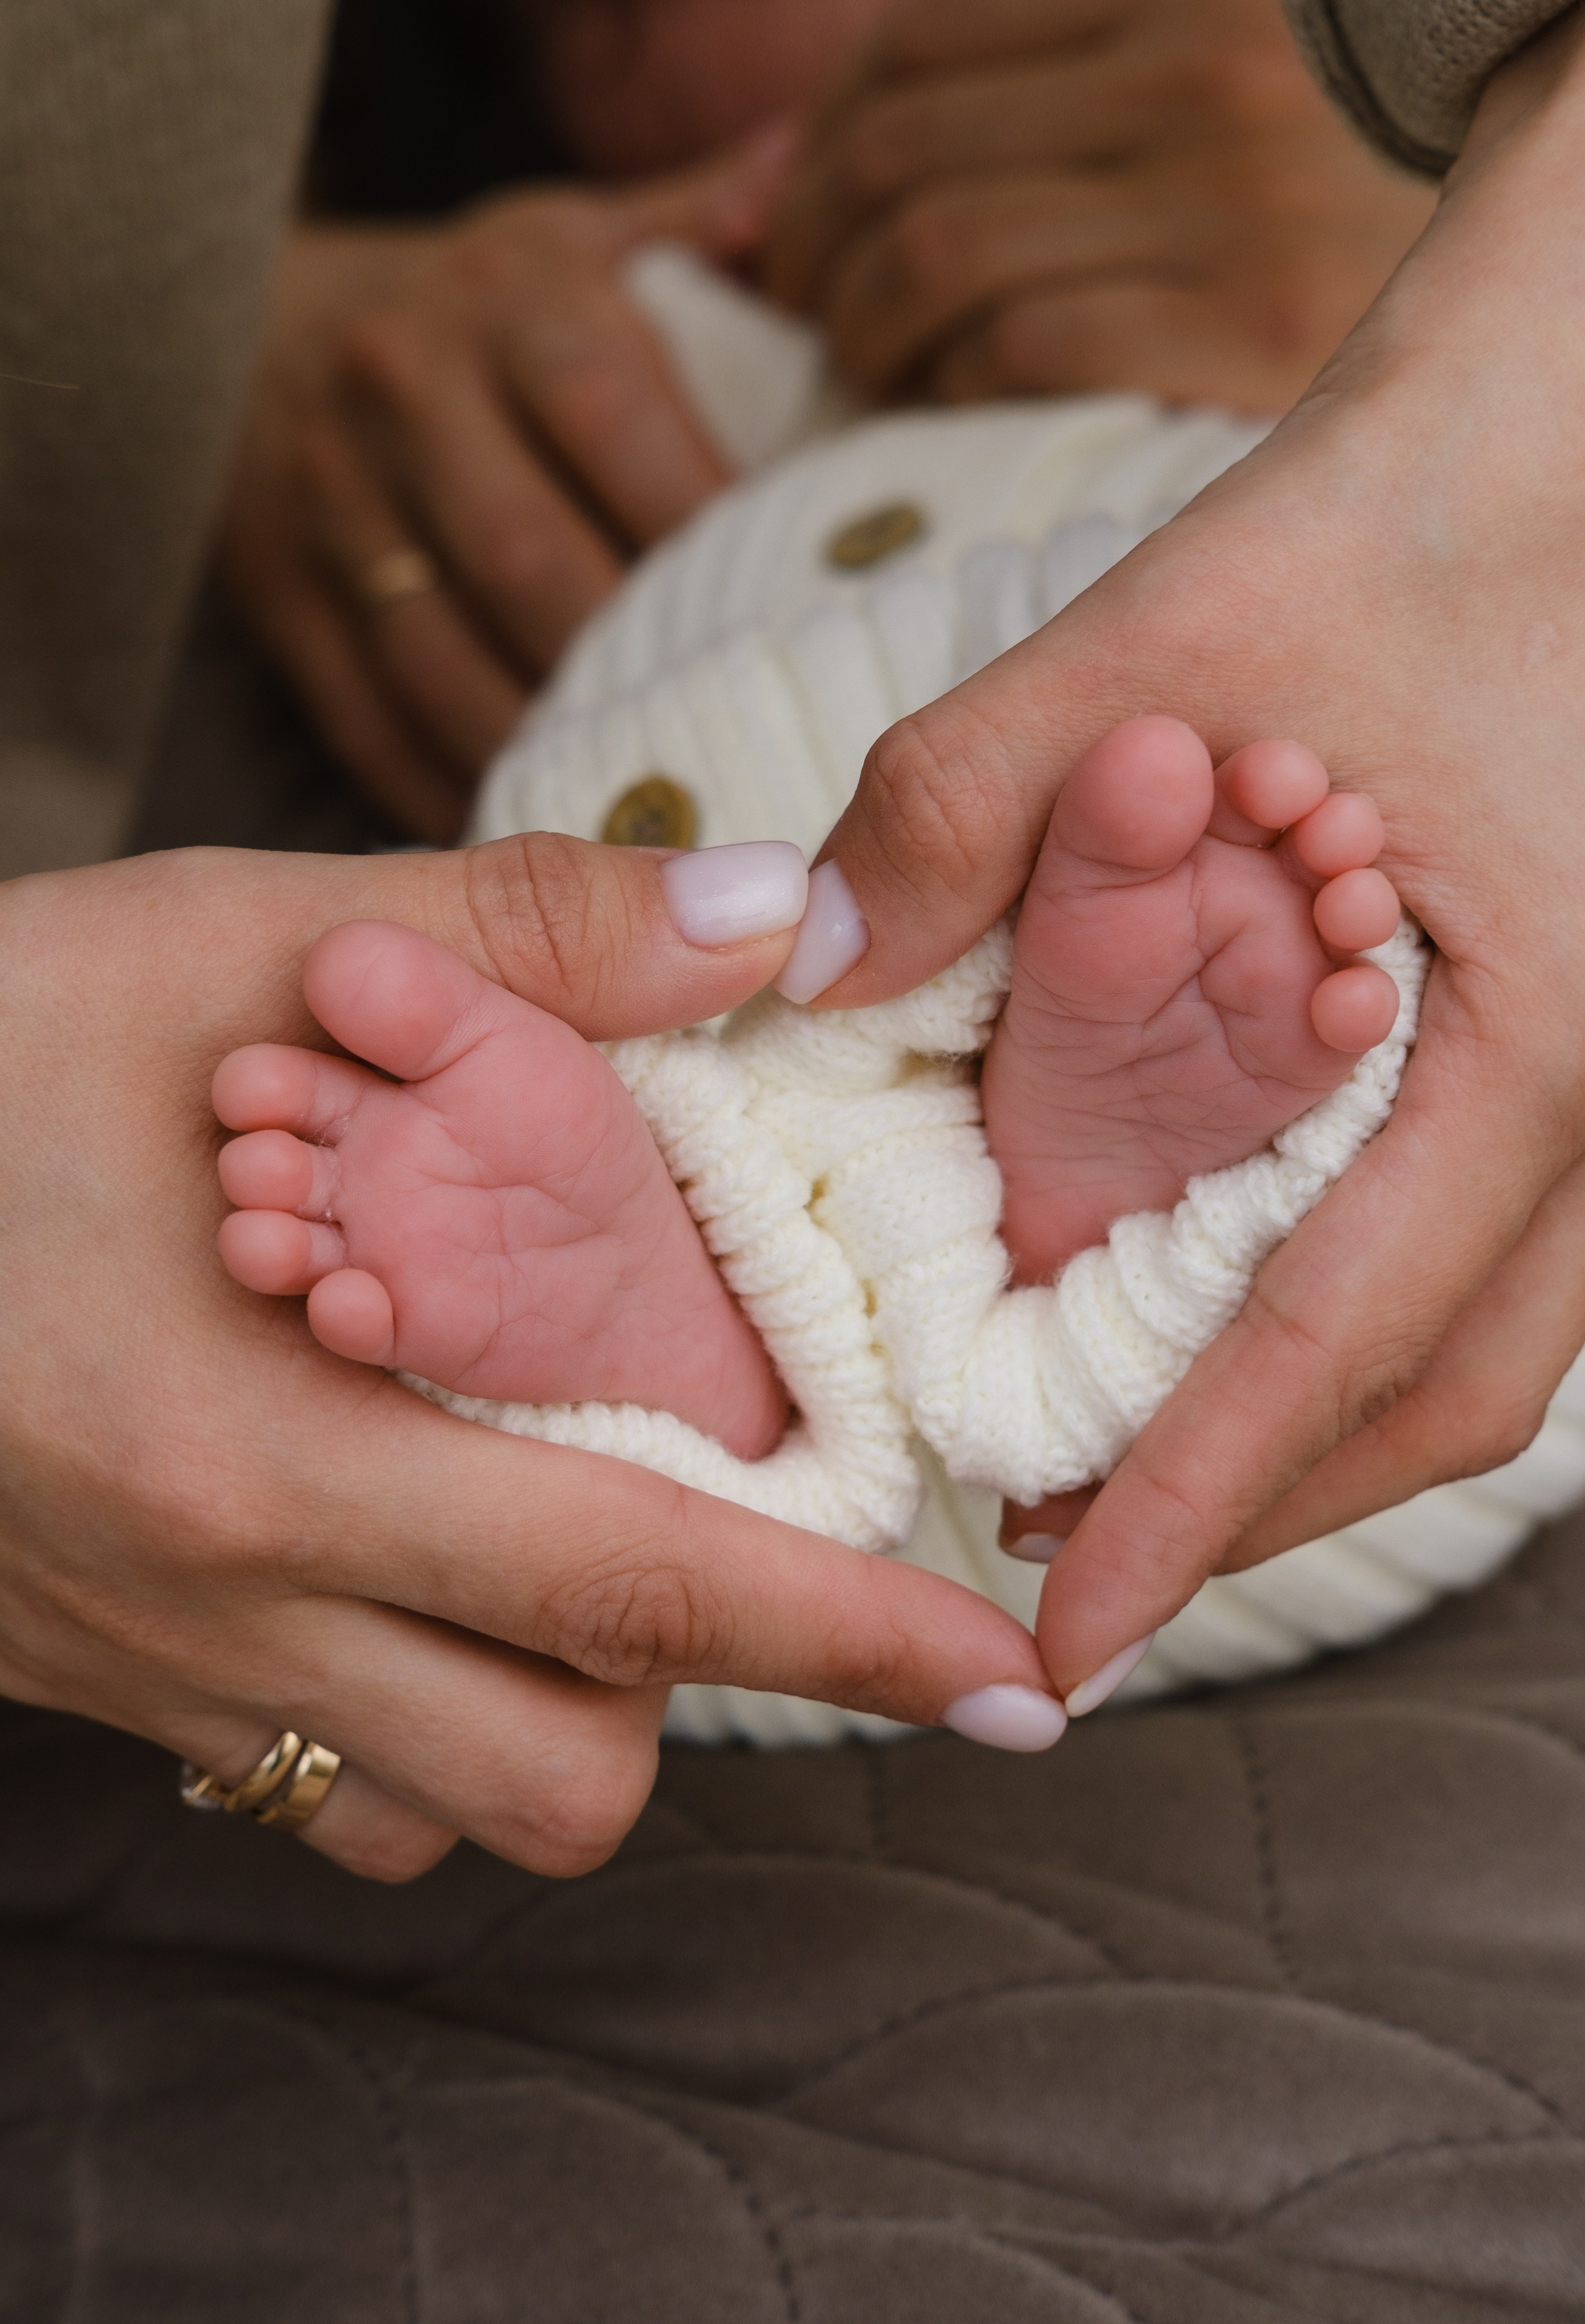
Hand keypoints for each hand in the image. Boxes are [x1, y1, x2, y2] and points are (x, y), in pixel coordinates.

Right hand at [0, 834, 1058, 1881]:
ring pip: (437, 1803)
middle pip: (559, 1768)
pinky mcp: (83, 1672)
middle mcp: (210, 1608)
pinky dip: (408, 1706)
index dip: (855, 1645)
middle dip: (692, 1682)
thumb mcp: (210, 943)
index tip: (1018, 1685)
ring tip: (560, 1524)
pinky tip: (401, 1549)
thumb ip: (518, 935)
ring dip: (551, 1697)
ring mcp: (138, 1666)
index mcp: (263, 1453)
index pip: (639, 1594)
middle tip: (717, 1515)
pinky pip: (308, 1774)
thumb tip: (777, 922)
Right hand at [217, 126, 794, 841]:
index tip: (792, 610)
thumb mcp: (580, 238)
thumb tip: (816, 185)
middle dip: (638, 664)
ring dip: (550, 748)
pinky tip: (535, 835)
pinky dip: (450, 784)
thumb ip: (704, 229)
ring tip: (650, 828)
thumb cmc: (470, 308)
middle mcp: (406, 401)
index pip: (613, 417)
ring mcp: (330, 510)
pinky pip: (367, 716)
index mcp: (503, 307)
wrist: (252, 327)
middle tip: (738, 746)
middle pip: (532, 559)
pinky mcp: (281, 603)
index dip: (704, 522)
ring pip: (445, 657)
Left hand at [763, 0, 1434, 410]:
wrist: (1525, 312)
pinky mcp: (1250, 332)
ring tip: (863, 374)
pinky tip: (947, 412)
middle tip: (810, 323)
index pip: (911, 51)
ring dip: (864, 334)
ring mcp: (1229, 205)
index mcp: (1173, 1)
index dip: (809, 151)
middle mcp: (1200, 79)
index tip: (786, 234)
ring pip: (943, 258)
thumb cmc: (1304, 217)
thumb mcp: (1168, 113)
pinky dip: (948, 390)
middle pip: (903, 157)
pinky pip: (1022, 350)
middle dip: (814, 254)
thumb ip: (984, 118)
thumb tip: (736, 201)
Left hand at [803, 12, 1584, 1694]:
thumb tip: (808, 973)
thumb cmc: (1395, 522)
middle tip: (1056, 1571)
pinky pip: (1482, 1267)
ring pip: (1481, 1358)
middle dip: (1247, 1517)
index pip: (1340, 1339)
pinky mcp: (1567, 1065)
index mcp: (1530, 1037)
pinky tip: (1217, 1331)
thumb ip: (963, 801)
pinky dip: (1348, 1342)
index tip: (1060, 1633)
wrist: (1561, 444)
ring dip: (1300, 1448)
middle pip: (1442, 1402)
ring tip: (1121, 1487)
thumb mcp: (1162, 640)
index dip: (1188, 1503)